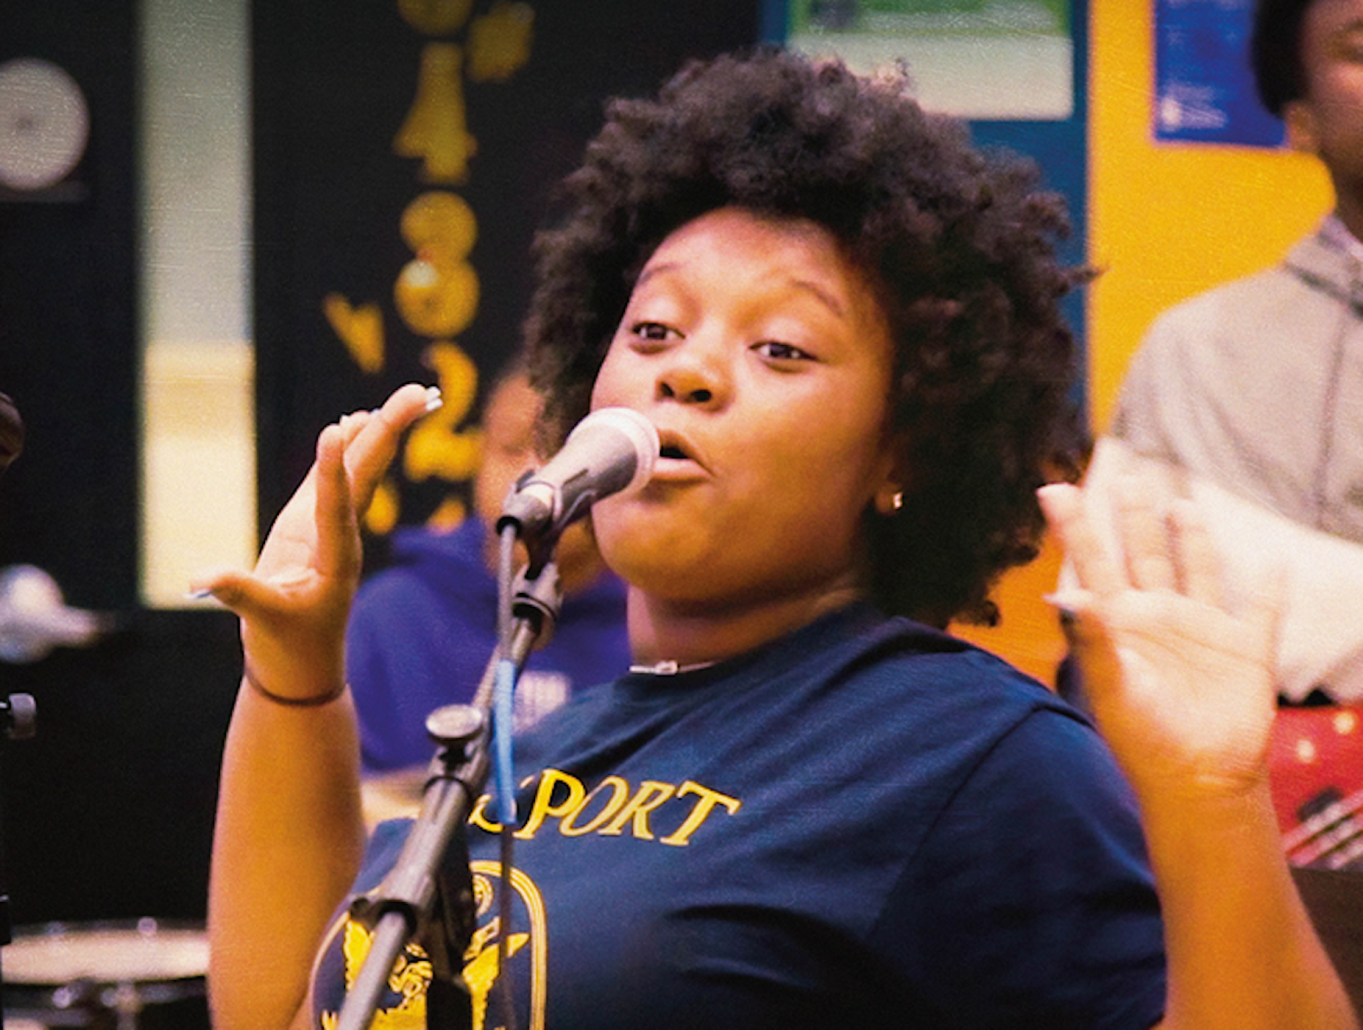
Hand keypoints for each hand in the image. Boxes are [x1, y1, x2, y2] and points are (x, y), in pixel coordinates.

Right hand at [192, 384, 436, 702]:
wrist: (301, 668)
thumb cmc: (288, 647)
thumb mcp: (263, 621)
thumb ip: (239, 594)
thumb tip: (201, 580)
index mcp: (334, 556)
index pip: (335, 505)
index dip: (335, 468)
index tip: (340, 430)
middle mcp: (340, 535)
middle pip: (368, 474)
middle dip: (392, 432)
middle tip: (420, 393)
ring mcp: (329, 527)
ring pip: (359, 470)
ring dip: (379, 432)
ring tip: (405, 397)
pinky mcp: (313, 526)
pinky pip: (335, 478)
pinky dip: (346, 449)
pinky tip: (356, 422)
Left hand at [1039, 481, 1280, 799]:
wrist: (1200, 782)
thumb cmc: (1144, 739)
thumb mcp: (1113, 687)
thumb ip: (1090, 640)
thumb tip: (1059, 595)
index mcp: (1118, 623)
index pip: (1091, 562)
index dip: (1074, 526)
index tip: (1052, 488)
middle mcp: (1157, 618)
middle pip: (1142, 554)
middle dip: (1133, 517)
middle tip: (1124, 476)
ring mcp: (1202, 631)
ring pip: (1196, 569)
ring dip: (1191, 537)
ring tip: (1178, 503)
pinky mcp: (1247, 650)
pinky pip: (1262, 611)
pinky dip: (1270, 586)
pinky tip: (1274, 561)